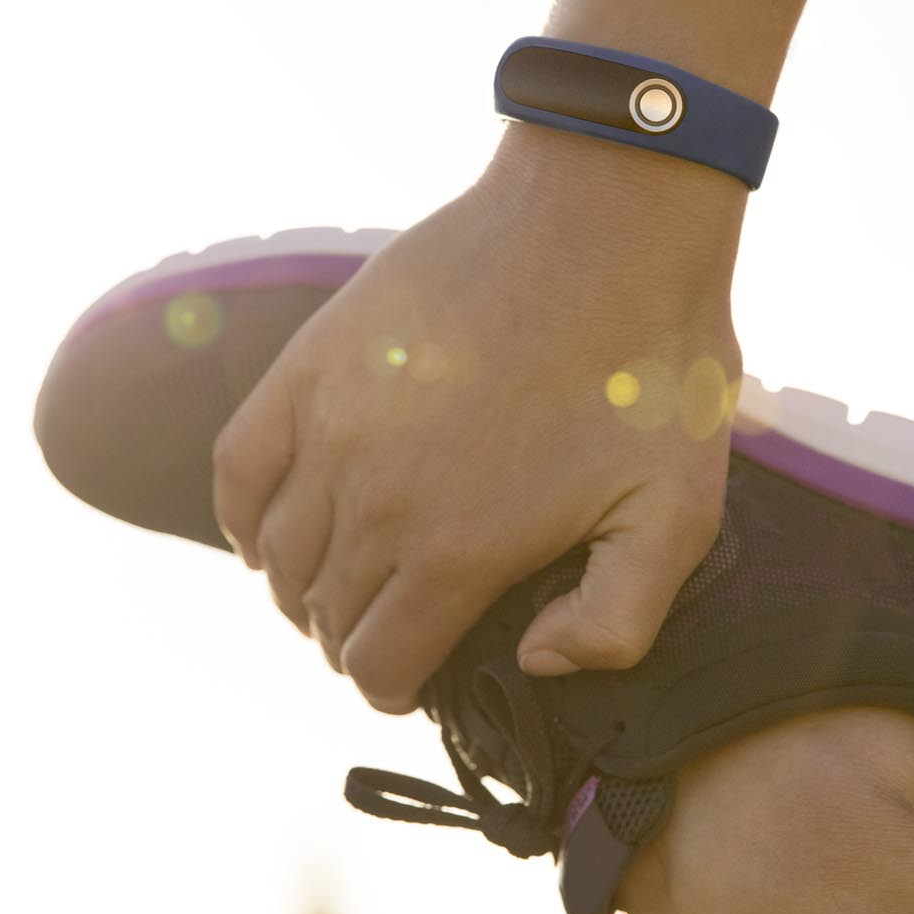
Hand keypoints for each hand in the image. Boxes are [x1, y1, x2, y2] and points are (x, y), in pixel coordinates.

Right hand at [211, 123, 747, 710]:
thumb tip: (533, 663)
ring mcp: (332, 430)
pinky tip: (265, 534)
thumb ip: (615, 622)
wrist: (601, 224)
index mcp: (458, 550)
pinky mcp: (309, 368)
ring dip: (299, 587)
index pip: (378, 667)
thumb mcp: (676, 515)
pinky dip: (242, 516)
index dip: (393, 688)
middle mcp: (376, 500)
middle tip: (387, 629)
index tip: (414, 679)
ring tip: (334, 589)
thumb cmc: (650, 368)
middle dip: (351, 639)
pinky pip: (237, 467)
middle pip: (324, 613)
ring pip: (278, 552)